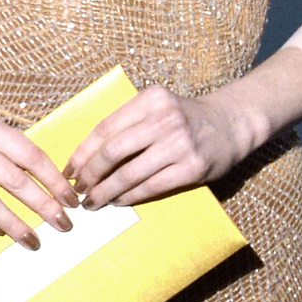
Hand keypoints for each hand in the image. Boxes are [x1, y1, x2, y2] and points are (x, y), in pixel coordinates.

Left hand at [67, 85, 252, 207]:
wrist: (231, 124)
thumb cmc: (184, 118)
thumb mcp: (157, 107)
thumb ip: (128, 124)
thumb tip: (86, 157)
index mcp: (151, 99)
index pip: (105, 128)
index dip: (83, 152)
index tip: (69, 170)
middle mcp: (165, 118)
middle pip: (112, 151)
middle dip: (90, 174)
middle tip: (78, 190)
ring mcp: (180, 144)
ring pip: (129, 173)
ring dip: (105, 191)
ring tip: (93, 201)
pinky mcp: (192, 168)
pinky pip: (151, 187)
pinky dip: (129, 197)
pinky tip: (118, 201)